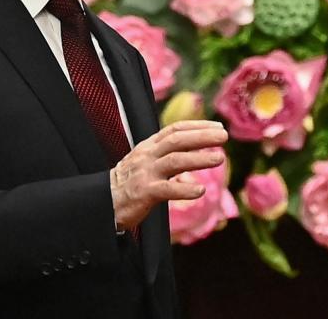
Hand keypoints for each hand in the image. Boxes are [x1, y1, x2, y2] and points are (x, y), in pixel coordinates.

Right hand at [109, 120, 227, 230]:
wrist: (103, 202)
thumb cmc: (129, 182)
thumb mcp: (146, 161)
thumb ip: (167, 153)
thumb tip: (194, 147)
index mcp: (149, 147)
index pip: (175, 130)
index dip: (197, 125)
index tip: (217, 125)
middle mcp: (147, 156)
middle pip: (177, 140)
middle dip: (202, 136)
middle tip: (224, 135)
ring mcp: (145, 174)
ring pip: (174, 161)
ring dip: (199, 158)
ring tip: (220, 158)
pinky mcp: (143, 193)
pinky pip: (166, 190)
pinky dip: (184, 190)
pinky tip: (201, 191)